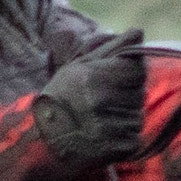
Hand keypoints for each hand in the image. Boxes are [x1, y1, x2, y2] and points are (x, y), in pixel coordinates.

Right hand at [33, 31, 151, 175]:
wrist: (41, 140)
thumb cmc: (60, 98)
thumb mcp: (77, 66)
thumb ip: (110, 49)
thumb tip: (138, 31)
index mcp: (90, 78)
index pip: (136, 69)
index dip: (129, 72)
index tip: (112, 78)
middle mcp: (99, 102)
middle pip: (139, 92)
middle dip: (126, 93)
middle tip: (101, 100)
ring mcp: (108, 128)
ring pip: (137, 115)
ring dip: (125, 115)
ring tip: (99, 118)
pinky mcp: (117, 149)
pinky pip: (135, 137)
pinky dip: (124, 135)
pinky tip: (103, 134)